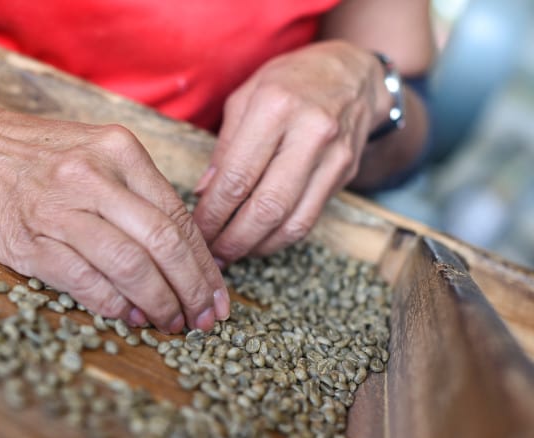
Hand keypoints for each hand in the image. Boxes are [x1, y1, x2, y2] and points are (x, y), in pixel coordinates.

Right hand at [0, 108, 229, 332]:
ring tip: (170, 322)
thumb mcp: (95, 151)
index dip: (203, 263)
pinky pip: (86, 281)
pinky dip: (114, 305)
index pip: (177, 216)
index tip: (216, 293)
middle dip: (191, 289)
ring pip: (130, 265)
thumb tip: (180, 251)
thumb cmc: (35, 154)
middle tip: (203, 319)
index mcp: (118, 150)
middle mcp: (93, 176)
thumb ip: (136, 191)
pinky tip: (128, 315)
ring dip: (157, 302)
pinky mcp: (30, 241)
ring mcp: (59, 208)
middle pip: (162, 243)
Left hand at [193, 40, 390, 263]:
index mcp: (275, 106)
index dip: (212, 213)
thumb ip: (224, 146)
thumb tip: (202, 192)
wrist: (353, 74)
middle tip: (211, 254)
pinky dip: (281, 238)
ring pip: (292, 221)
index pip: (237, 176)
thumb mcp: (246, 97)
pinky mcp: (345, 174)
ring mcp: (333, 156)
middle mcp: (310, 132)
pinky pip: (309, 219)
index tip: (195, 231)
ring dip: (257, 246)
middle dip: (233, 240)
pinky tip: (259, 241)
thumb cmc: (289, 82)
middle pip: (267, 206)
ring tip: (231, 254)